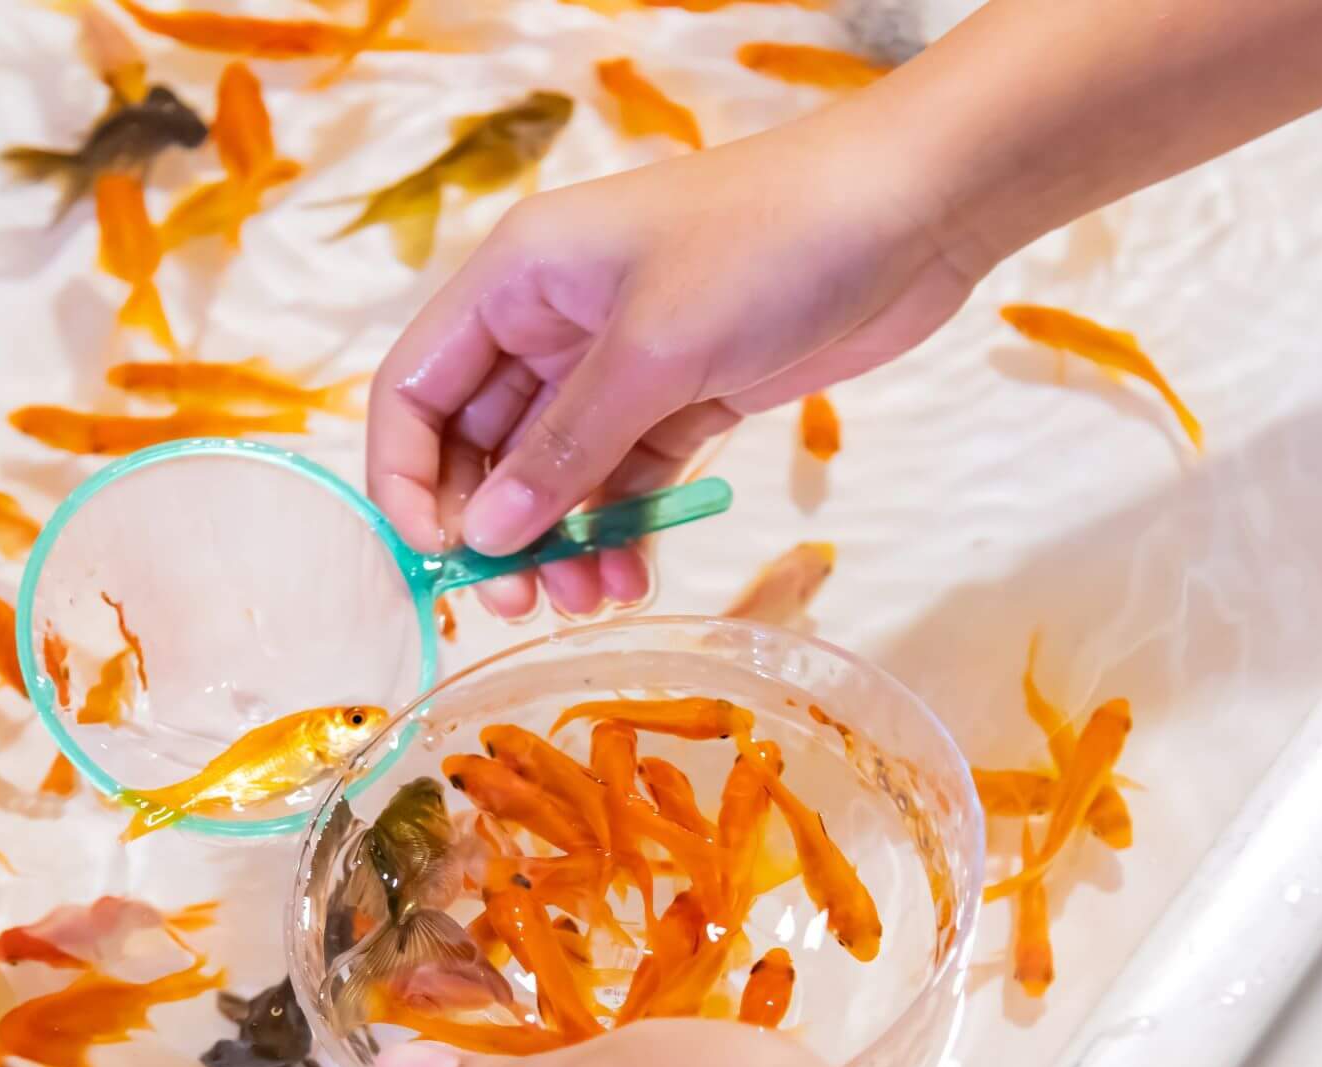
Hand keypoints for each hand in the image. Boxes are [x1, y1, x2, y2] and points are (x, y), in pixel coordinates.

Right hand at [364, 101, 982, 618]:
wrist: (915, 208)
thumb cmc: (770, 244)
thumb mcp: (654, 353)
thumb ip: (562, 451)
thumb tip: (484, 539)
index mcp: (514, 279)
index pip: (413, 390)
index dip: (407, 481)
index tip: (438, 560)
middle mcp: (549, 321)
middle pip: (477, 444)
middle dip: (491, 528)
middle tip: (517, 603)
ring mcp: (616, 362)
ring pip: (551, 474)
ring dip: (558, 542)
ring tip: (588, 600)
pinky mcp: (681, 397)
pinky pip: (620, 479)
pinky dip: (618, 529)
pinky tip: (633, 574)